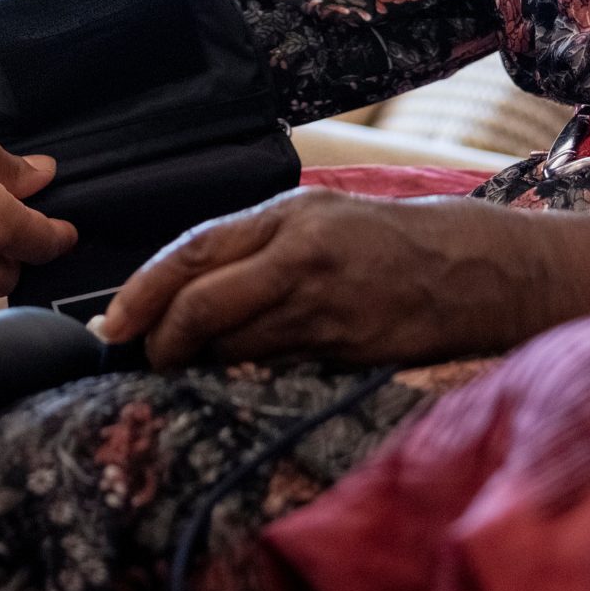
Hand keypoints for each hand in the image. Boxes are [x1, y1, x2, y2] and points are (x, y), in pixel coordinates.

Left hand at [97, 190, 589, 369]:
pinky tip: (243, 375)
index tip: (114, 323)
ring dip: (203, 361)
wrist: (476, 268)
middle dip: (162, 336)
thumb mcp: (321, 217)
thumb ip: (259, 245)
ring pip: (236, 343)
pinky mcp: (348, 348)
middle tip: (143, 357)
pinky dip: (250, 373)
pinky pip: (279, 366)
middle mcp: (301, 254)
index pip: (195, 250)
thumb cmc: (389, 239)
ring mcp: (326, 305)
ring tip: (188, 367)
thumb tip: (187, 286)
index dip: (145, 289)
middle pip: (204, 302)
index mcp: (289, 215)